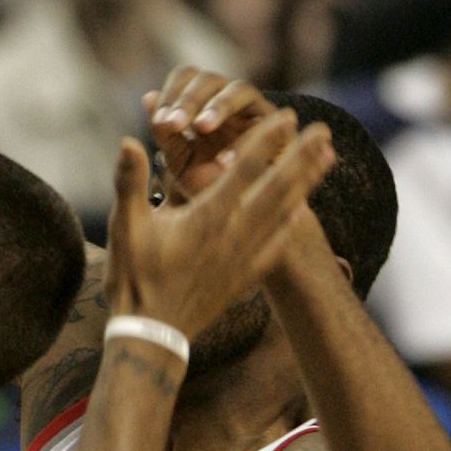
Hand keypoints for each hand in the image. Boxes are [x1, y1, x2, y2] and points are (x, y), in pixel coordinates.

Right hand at [103, 110, 333, 336]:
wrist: (152, 334)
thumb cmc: (134, 277)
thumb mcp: (124, 226)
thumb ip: (129, 181)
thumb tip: (128, 141)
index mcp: (207, 218)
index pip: (244, 170)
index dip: (266, 141)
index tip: (287, 116)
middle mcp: (234, 234)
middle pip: (278, 188)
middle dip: (302, 157)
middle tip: (325, 130)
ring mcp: (245, 257)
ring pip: (285, 212)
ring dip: (307, 183)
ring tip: (327, 159)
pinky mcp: (247, 275)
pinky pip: (279, 241)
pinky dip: (294, 219)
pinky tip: (303, 209)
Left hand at [145, 66, 276, 202]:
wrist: (238, 214)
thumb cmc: (205, 183)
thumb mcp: (179, 161)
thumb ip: (165, 133)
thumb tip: (148, 97)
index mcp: (201, 102)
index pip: (186, 77)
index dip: (172, 93)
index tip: (159, 122)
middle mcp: (229, 100)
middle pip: (210, 78)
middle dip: (190, 99)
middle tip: (173, 124)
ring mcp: (256, 111)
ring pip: (241, 89)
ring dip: (219, 105)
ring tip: (201, 127)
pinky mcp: (282, 130)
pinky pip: (267, 123)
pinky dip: (245, 140)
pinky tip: (226, 160)